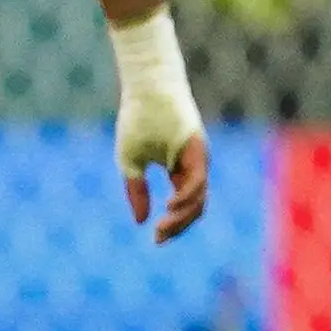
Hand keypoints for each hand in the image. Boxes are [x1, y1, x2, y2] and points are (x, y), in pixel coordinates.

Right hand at [113, 31, 207, 242]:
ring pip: (199, 196)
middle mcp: (193, 167)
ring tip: (164, 226)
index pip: (183, 205)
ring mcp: (198, 159)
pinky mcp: (198, 149)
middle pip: (195, 206)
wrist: (146, 90)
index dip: (172, 225)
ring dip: (182, 215)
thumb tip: (141, 221)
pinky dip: (187, 195)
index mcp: (179, 171)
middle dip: (178, 226)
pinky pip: (197, 178)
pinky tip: (171, 205)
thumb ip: (136, 191)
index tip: (155, 240)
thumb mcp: (131, 162)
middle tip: (159, 239)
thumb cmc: (138, 122)